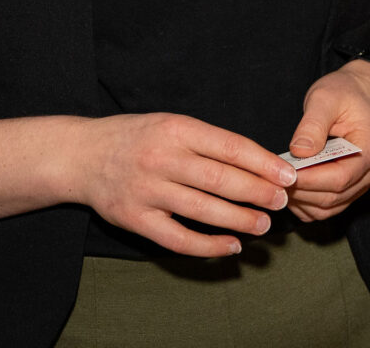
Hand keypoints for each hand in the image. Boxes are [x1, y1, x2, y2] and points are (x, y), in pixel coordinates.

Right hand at [70, 112, 298, 256]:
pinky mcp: (136, 219)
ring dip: (239, 220)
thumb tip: (258, 162)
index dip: (263, 163)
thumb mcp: (172, 124)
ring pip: (203, 210)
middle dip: (257, 192)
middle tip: (280, 202)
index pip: (231, 147)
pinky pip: (178, 238)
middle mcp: (163, 159)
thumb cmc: (137, 138)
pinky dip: (208, 246)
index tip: (287, 175)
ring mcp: (148, 191)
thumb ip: (209, 142)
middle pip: (221, 180)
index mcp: (177, 130)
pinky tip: (231, 246)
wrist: (81, 156)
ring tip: (263, 225)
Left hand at [283, 62, 369, 221]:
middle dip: (300, 192)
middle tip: (271, 181)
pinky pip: (325, 207)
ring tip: (275, 184)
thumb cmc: (344, 92)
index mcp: (369, 150)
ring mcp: (360, 183)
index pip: (340, 177)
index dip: (310, 180)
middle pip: (333, 197)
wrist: (358, 93)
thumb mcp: (326, 98)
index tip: (282, 174)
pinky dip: (304, 204)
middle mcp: (369, 172)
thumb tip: (299, 152)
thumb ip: (313, 125)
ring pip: (328, 208)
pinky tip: (288, 188)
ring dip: (300, 201)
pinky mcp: (348, 188)